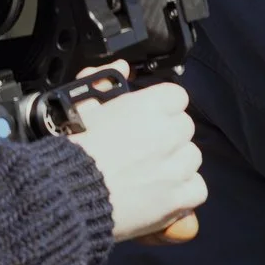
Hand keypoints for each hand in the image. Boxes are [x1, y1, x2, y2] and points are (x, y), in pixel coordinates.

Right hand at [70, 80, 207, 242]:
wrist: (66, 195)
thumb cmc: (71, 151)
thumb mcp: (80, 108)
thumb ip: (102, 82)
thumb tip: (122, 67)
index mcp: (149, 106)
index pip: (176, 97)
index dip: (162, 109)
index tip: (148, 120)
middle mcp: (168, 133)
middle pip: (184, 127)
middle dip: (168, 136)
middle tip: (143, 149)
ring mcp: (176, 166)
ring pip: (192, 157)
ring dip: (175, 164)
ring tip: (148, 173)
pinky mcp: (177, 196)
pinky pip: (197, 189)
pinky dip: (183, 192)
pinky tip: (162, 193)